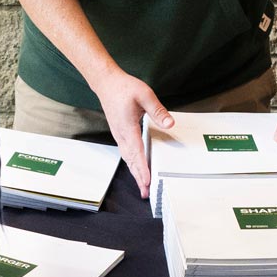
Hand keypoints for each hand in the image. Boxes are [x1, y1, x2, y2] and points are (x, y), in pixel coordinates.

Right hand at [91, 68, 174, 197]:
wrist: (107, 84)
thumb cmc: (124, 88)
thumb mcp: (145, 95)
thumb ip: (157, 110)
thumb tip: (170, 124)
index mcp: (127, 127)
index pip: (137, 152)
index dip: (142, 168)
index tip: (147, 181)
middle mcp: (121, 134)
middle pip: (131, 160)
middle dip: (138, 177)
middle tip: (146, 193)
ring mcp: (119, 135)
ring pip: (128, 158)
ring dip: (135, 172)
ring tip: (142, 186)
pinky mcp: (120, 133)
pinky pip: (126, 153)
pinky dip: (132, 163)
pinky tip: (137, 168)